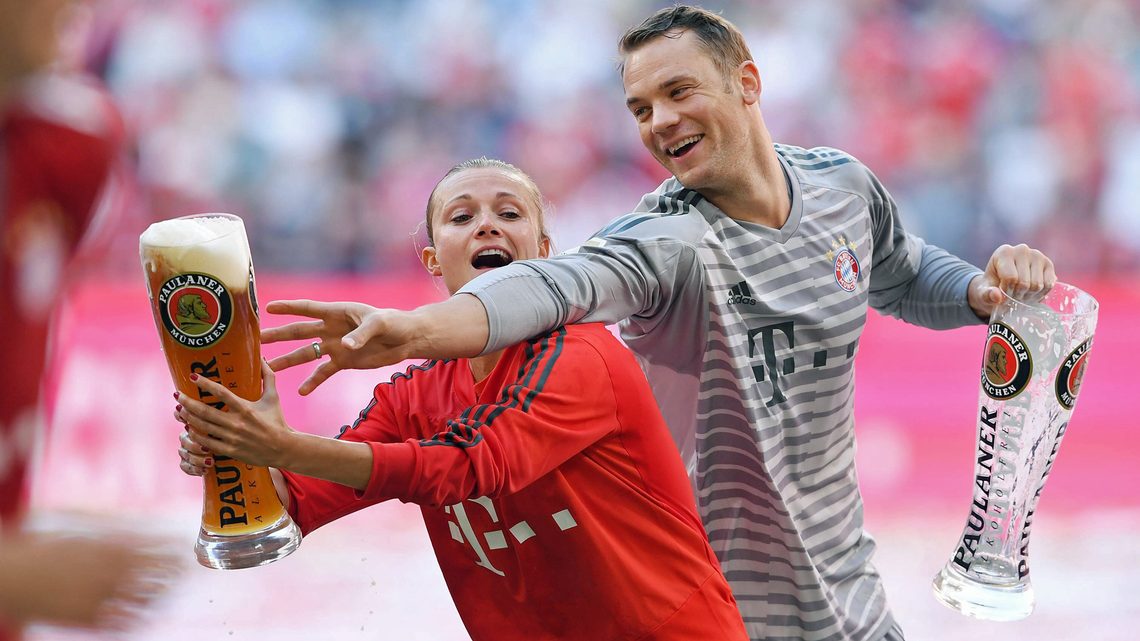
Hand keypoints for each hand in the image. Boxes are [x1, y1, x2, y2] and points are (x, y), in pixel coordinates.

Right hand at [0, 532, 179, 630]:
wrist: (11, 576)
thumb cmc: (44, 553)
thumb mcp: (80, 537)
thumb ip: (110, 536)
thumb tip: (138, 532)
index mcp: (109, 547)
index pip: (154, 546)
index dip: (172, 548)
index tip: (184, 547)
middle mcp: (111, 570)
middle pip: (157, 572)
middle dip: (173, 572)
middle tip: (183, 572)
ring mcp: (102, 595)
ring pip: (147, 597)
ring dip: (159, 594)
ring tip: (165, 592)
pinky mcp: (91, 618)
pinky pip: (126, 620)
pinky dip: (137, 616)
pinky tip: (140, 613)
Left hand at [175, 359, 295, 468]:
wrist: (283, 449)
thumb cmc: (278, 421)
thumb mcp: (274, 398)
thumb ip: (268, 377)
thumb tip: (262, 359)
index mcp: (246, 408)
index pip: (221, 393)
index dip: (205, 383)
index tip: (193, 376)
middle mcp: (237, 423)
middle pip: (205, 411)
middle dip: (188, 402)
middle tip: (177, 394)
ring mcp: (232, 438)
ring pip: (203, 427)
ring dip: (188, 418)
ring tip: (180, 410)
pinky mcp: (230, 451)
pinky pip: (207, 443)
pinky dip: (196, 436)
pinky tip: (189, 429)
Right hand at [261, 300, 421, 394]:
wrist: (406, 340)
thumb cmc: (394, 323)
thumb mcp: (380, 324)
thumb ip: (362, 334)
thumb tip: (344, 346)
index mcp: (338, 312)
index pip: (309, 308)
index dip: (289, 308)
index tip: (267, 307)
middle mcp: (332, 329)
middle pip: (300, 332)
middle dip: (279, 336)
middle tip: (258, 341)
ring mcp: (335, 346)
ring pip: (307, 353)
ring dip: (289, 361)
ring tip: (269, 368)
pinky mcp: (343, 362)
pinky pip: (323, 372)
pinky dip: (313, 382)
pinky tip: (300, 392)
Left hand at [968, 243, 1056, 319]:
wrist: (1004, 282)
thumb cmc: (992, 285)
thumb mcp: (983, 292)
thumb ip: (986, 295)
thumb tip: (996, 296)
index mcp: (1004, 252)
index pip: (1010, 278)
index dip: (1007, 291)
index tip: (1002, 293)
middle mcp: (1022, 249)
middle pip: (1025, 283)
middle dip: (1018, 295)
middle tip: (1012, 295)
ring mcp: (1037, 255)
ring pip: (1037, 285)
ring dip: (1029, 296)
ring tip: (1021, 294)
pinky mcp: (1048, 264)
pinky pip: (1049, 285)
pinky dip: (1040, 294)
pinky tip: (1031, 292)